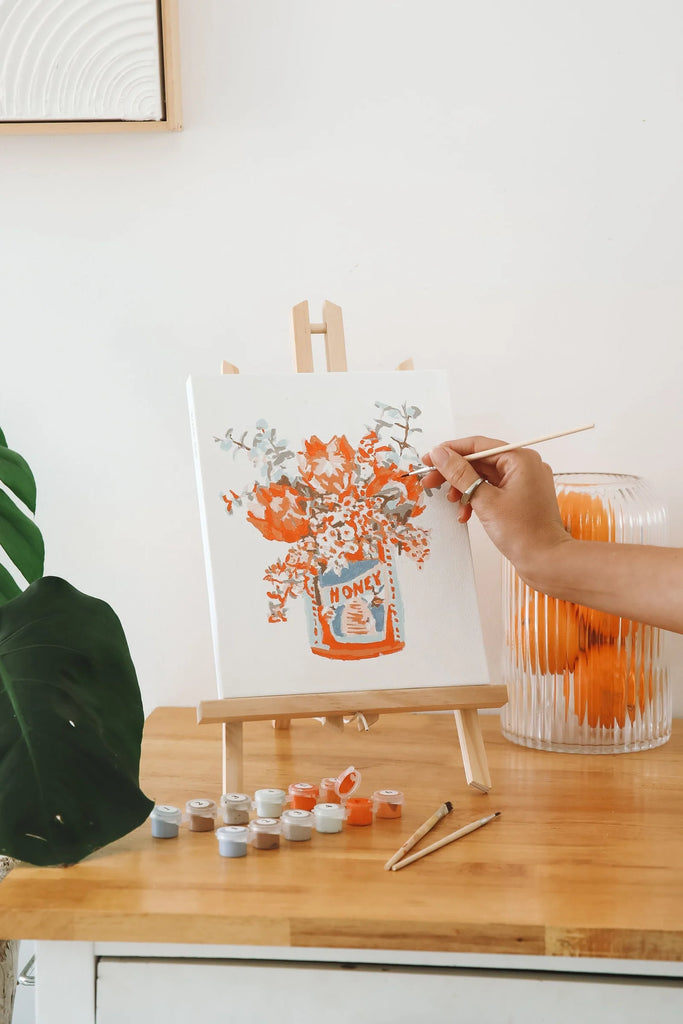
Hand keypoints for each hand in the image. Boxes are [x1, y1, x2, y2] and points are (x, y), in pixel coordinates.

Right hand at [422, 437, 570, 586]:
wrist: (547, 561)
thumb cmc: (523, 533)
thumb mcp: (484, 500)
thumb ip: (460, 474)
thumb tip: (440, 453)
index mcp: (521, 459)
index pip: (478, 445)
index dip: (450, 451)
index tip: (428, 459)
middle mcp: (525, 466)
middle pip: (480, 461)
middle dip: (454, 473)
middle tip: (430, 481)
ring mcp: (524, 482)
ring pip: (484, 477)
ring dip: (464, 488)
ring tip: (451, 502)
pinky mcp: (521, 497)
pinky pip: (493, 489)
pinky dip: (477, 498)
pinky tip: (466, 513)